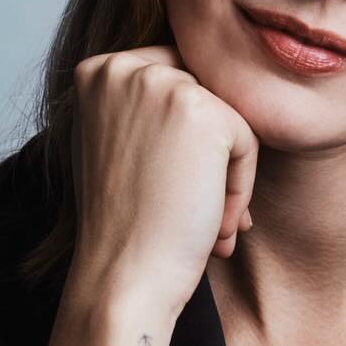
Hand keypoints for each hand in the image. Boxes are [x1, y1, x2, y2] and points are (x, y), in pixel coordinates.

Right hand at [68, 42, 259, 319]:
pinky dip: (239, 188)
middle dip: (214, 157)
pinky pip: (247, 141)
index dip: (191, 141)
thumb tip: (220, 96)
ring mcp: (159, 83)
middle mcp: (122, 68)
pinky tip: (215, 226)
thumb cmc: (128, 226)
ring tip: (210, 225)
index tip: (176, 191)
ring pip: (230, 120)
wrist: (122, 277)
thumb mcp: (124, 148)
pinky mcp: (200, 109)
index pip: (178, 80)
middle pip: (207, 97)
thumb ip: (155, 110)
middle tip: (203, 214)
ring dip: (228, 177)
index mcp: (98, 72)